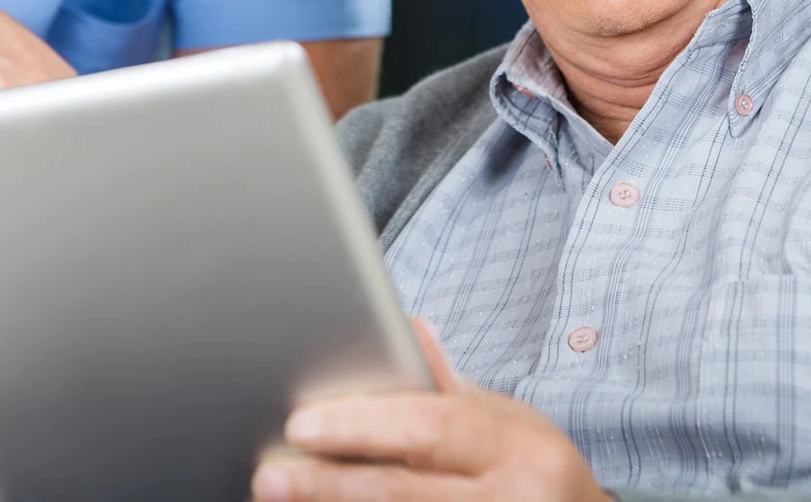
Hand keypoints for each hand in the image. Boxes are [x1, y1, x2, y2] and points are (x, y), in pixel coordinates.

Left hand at [252, 320, 611, 501]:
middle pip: (402, 491)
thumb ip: (450, 387)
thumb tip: (407, 326)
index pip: (430, 428)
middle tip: (270, 473)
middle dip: (329, 482)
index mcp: (521, 449)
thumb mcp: (512, 422)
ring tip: (286, 496)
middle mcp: (512, 501)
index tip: (302, 424)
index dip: (361, 426)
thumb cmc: (539, 476)